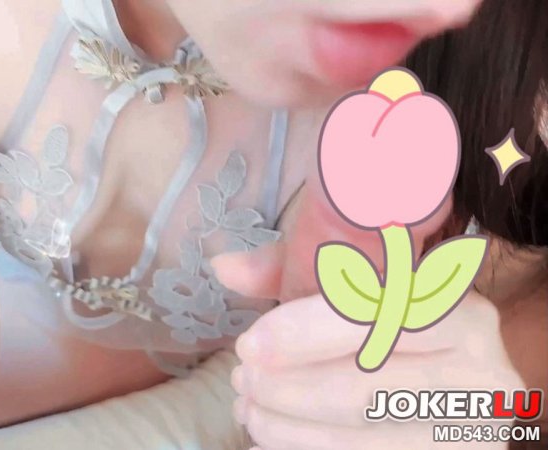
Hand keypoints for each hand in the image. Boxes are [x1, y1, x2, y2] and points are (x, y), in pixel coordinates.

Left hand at [211, 182, 521, 448]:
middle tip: (242, 381)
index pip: (379, 319)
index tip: (250, 345)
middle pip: (366, 389)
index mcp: (460, 312)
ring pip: (362, 438)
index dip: (306, 333)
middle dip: (286, 389)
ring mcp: (468, 430)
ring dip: (289, 429)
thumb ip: (290, 273)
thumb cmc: (395, 330)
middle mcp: (480, 373)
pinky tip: (273, 439)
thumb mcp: (356, 289)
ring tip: (248, 412)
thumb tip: (224, 267)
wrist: (458, 389)